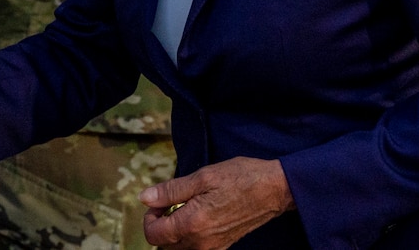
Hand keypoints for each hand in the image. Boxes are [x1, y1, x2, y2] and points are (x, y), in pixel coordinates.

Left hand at [140, 157, 294, 248]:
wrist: (273, 190)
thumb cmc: (240, 178)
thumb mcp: (203, 177)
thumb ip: (171, 190)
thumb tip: (145, 198)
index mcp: (192, 224)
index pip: (153, 235)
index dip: (149, 217)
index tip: (159, 201)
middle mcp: (201, 243)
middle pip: (164, 246)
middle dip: (160, 226)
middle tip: (170, 203)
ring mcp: (212, 248)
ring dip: (174, 234)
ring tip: (184, 210)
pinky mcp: (222, 247)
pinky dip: (189, 238)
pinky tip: (198, 218)